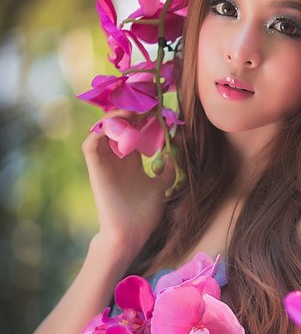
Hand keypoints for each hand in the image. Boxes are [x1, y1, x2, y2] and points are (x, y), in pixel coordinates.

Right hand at [82, 111, 174, 258]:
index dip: (143, 116)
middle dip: (131, 109)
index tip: (160, 104)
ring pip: (102, 129)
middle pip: (117, 124)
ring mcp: (105, 162)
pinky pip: (91, 143)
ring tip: (135, 110)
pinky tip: (121, 125)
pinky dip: (102, 131)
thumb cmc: (145, 214)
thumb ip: (167, 167)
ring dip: (116, 117)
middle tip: (147, 99)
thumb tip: (176, 147)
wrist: (130, 234)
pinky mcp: (96, 169)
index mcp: (131, 160)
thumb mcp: (162, 184)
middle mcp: (116, 158)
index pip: (133, 129)